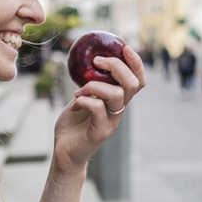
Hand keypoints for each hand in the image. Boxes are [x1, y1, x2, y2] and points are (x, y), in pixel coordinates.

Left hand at [53, 45, 145, 169]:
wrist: (64, 154)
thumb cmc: (72, 126)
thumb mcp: (81, 98)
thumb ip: (87, 84)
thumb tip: (85, 60)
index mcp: (117, 101)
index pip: (138, 80)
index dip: (136, 63)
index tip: (125, 47)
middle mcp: (119, 110)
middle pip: (132, 84)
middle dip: (117, 66)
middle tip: (97, 61)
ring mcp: (111, 122)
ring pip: (117, 95)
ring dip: (95, 85)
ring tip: (79, 90)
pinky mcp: (100, 132)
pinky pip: (98, 109)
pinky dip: (85, 100)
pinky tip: (76, 102)